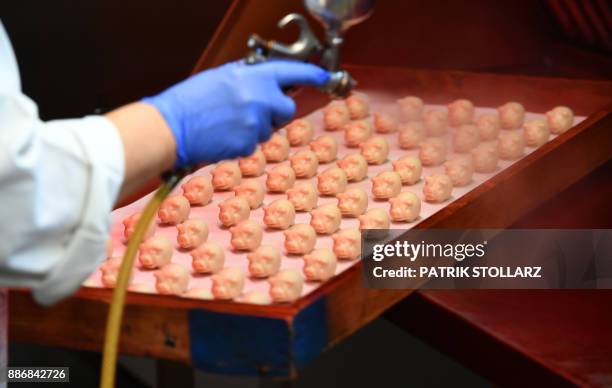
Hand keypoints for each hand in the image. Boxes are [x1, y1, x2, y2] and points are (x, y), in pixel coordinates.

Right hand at [142, 60, 328, 166]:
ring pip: (269, 128)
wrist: (171, 127)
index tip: (324, 77)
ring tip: (228, 122)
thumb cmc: (192, 100)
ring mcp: (255, 124)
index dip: (311, 75)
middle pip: (287, 108)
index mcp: (252, 77)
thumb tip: (267, 79)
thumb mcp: (222, 77)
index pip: (291, 73)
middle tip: (255, 111)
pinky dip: (243, 141)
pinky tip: (224, 135)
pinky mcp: (248, 145)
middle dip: (277, 112)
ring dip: (256, 127)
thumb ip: (248, 77)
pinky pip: (254, 143)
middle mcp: (259, 99)